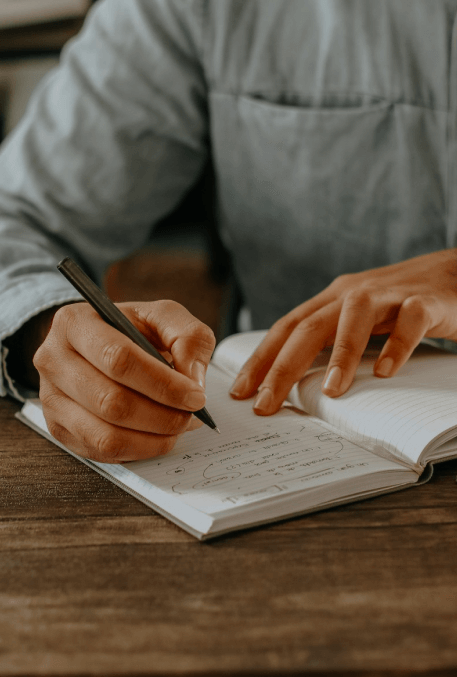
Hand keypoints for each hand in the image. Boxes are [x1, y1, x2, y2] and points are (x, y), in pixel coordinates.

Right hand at [32, 300, 214, 461]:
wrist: (98, 344)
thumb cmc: (131, 329)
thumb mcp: (163, 316)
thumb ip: (187, 338)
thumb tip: (192, 381)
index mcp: (74, 323)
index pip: (118, 359)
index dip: (162, 384)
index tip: (196, 396)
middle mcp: (53, 360)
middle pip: (110, 402)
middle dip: (161, 416)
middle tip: (191, 416)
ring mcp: (50, 398)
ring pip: (105, 434)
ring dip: (152, 438)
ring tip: (178, 426)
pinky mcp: (58, 428)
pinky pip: (101, 452)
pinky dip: (138, 450)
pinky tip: (157, 436)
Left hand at [230, 249, 456, 414]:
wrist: (454, 273)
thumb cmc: (401, 304)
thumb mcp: (358, 321)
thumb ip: (331, 341)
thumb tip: (295, 382)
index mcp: (332, 300)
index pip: (287, 328)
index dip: (261, 358)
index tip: (241, 391)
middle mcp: (353, 293)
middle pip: (309, 327)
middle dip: (283, 366)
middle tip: (266, 403)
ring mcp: (388, 295)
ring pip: (354, 319)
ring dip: (340, 355)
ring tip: (330, 391)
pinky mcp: (424, 302)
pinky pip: (408, 323)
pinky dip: (396, 346)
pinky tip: (386, 372)